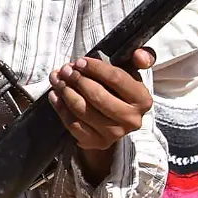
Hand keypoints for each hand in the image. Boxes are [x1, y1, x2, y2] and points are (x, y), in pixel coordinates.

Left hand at [48, 49, 153, 178]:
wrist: (112, 120)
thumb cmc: (118, 90)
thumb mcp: (131, 72)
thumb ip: (141, 59)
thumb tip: (139, 55)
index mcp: (143, 100)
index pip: (117, 79)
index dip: (95, 68)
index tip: (80, 61)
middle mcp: (132, 119)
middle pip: (97, 95)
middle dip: (77, 80)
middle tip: (65, 70)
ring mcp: (114, 134)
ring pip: (82, 109)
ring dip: (65, 91)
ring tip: (57, 79)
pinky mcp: (96, 142)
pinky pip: (72, 124)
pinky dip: (60, 107)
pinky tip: (54, 95)